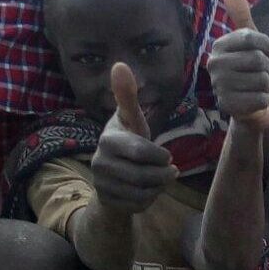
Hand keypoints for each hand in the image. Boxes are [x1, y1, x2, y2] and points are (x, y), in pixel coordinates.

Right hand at [91, 63, 177, 213]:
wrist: (113, 175)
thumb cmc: (128, 141)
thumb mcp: (132, 119)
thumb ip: (128, 96)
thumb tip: (119, 64)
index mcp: (107, 139)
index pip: (141, 151)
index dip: (160, 156)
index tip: (168, 156)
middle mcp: (99, 162)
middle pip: (145, 175)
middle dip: (163, 174)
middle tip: (170, 169)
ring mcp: (101, 184)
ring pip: (143, 192)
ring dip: (159, 187)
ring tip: (159, 178)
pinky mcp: (106, 201)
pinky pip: (138, 205)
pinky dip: (150, 199)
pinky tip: (147, 191)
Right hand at [209, 0, 268, 129]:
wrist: (249, 106)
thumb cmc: (251, 71)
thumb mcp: (250, 42)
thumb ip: (242, 17)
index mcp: (218, 46)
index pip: (253, 38)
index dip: (267, 47)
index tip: (264, 54)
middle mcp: (214, 65)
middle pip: (258, 60)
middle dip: (267, 68)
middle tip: (258, 74)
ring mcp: (219, 86)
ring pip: (262, 80)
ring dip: (266, 85)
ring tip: (255, 87)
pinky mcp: (227, 106)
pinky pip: (261, 98)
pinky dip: (263, 101)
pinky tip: (253, 101)